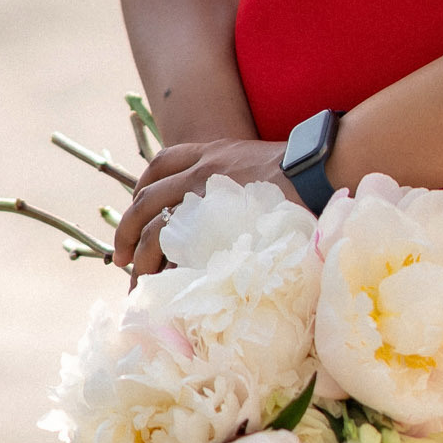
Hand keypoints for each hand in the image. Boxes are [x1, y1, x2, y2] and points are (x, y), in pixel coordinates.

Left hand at [112, 136, 291, 278]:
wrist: (321, 170)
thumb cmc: (301, 169)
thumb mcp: (258, 161)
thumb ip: (235, 178)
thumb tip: (231, 205)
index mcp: (210, 155)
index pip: (160, 164)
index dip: (142, 188)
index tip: (137, 210)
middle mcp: (201, 174)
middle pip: (146, 201)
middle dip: (127, 230)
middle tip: (121, 257)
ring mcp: (207, 202)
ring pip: (156, 230)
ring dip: (141, 257)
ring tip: (138, 281)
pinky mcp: (217, 230)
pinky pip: (178, 253)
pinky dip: (165, 271)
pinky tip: (164, 288)